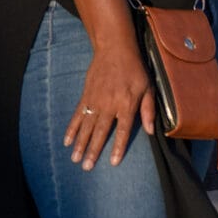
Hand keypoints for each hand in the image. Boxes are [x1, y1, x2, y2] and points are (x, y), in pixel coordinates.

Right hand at [64, 41, 155, 169]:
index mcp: (126, 104)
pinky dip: (72, 129)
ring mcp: (95, 101)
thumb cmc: (135, 69)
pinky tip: (67, 141)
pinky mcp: (86, 96)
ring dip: (80, 144)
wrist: (115, 49)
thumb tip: (151, 131)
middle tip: (86, 167)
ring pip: (86, 126)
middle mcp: (109, 105)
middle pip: (100, 132)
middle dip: (93, 151)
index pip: (122, 130)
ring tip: (75, 159)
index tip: (113, 162)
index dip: (118, 147)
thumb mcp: (148, 87)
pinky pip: (77, 115)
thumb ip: (149, 109)